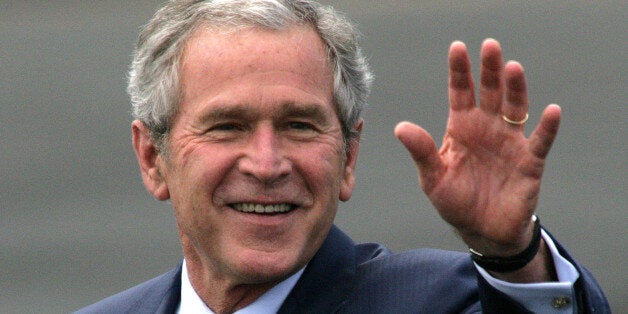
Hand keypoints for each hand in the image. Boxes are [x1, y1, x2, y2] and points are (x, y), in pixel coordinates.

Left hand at [394, 39, 560, 256]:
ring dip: (516, 89)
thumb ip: (421, 151)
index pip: (460, 92)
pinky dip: (547, 127)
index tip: (458, 48)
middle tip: (490, 46)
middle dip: (489, 70)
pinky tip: (551, 111)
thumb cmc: (455, 201)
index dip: (459, 71)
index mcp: (461, 128)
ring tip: (512, 68)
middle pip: (490, 92)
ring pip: (515, 108)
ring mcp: (509, 142)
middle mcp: (486, 128)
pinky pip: (540, 140)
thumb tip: (401, 127)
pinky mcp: (529, 161)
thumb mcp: (432, 177)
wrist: (481, 231)